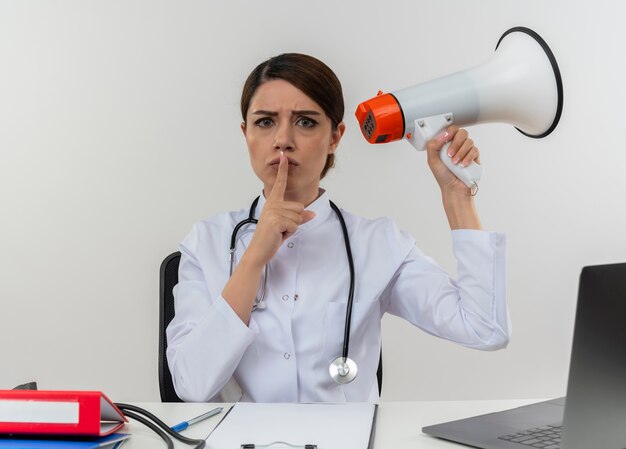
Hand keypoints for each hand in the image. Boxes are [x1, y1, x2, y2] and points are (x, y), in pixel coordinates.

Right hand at [245, 152, 315, 266]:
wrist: (259, 250)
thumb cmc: (270, 237)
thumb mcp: (286, 225)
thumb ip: (298, 217)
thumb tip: (313, 214)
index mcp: (272, 202)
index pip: (280, 184)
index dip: (282, 171)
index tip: (283, 157)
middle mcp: (272, 204)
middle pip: (299, 207)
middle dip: (295, 221)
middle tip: (281, 229)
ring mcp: (273, 212)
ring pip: (299, 217)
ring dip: (292, 228)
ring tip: (279, 232)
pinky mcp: (276, 220)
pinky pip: (295, 225)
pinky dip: (290, 233)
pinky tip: (279, 235)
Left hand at [426, 125, 480, 193]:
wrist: (454, 188)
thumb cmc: (443, 176)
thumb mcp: (432, 161)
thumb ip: (433, 146)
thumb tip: (441, 135)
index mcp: (447, 144)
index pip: (451, 130)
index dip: (450, 131)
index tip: (447, 137)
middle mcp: (458, 146)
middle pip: (462, 133)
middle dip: (455, 143)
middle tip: (449, 154)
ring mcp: (467, 151)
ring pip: (469, 142)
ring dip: (461, 152)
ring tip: (454, 163)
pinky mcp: (475, 157)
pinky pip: (474, 150)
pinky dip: (468, 157)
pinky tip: (462, 165)